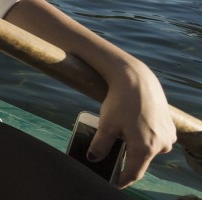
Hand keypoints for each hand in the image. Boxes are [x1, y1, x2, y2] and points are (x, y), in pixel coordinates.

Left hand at [93, 64, 174, 187]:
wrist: (137, 79)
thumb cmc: (121, 101)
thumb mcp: (106, 125)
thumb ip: (99, 146)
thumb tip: (92, 159)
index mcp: (146, 148)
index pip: (133, 173)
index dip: (121, 179)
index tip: (113, 182)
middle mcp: (161, 145)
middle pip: (141, 161)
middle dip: (127, 160)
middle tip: (112, 154)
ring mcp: (168, 136)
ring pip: (149, 149)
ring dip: (137, 147)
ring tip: (122, 134)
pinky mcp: (169, 127)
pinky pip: (156, 139)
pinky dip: (145, 137)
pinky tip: (134, 126)